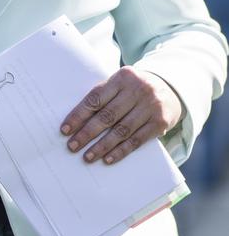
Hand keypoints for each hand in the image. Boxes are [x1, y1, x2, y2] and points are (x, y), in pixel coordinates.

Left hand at [60, 67, 182, 164]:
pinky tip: (108, 159)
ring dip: (102, 146)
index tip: (65, 130)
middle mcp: (138, 89)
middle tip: (72, 146)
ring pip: (121, 130)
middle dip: (87, 133)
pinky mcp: (160, 122)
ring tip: (87, 156)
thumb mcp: (121, 83)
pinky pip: (137, 140)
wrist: (170, 87)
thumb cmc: (135, 88)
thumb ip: (104, 95)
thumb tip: (77, 120)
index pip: (95, 98)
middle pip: (107, 116)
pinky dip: (121, 151)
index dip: (79, 115)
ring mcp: (151, 106)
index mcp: (123, 77)